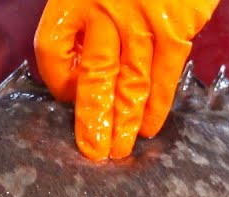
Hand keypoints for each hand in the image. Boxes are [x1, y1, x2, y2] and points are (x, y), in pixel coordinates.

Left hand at [35, 0, 219, 160]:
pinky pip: (164, 73)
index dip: (56, 78)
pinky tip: (150, 126)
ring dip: (125, 120)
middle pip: (93, 75)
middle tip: (93, 151)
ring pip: (130, 82)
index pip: (52, 49)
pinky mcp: (176, 26)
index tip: (66, 96)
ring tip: (119, 150)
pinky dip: (158, 103)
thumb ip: (82, 17)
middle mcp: (105, 9)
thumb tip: (76, 65)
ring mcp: (142, 20)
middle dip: (93, 118)